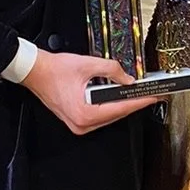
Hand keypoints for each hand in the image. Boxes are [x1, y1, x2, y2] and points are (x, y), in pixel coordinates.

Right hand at [23, 49, 162, 134]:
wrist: (35, 72)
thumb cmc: (54, 70)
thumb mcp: (88, 64)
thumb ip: (112, 70)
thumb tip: (128, 79)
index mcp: (85, 113)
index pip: (120, 108)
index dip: (139, 101)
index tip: (153, 97)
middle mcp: (82, 124)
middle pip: (116, 114)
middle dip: (132, 103)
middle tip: (149, 93)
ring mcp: (79, 125)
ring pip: (109, 116)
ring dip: (121, 105)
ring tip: (136, 94)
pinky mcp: (77, 121)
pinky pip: (100, 116)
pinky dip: (110, 106)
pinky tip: (118, 97)